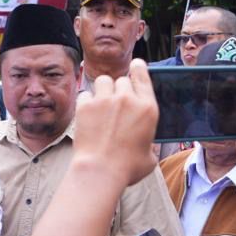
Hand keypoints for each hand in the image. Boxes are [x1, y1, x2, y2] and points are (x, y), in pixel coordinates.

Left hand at [73, 60, 158, 185]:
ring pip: (103, 81)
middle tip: (115, 103)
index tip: (135, 65)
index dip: (138, 68)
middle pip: (121, 80)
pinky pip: (85, 94)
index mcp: (147, 108)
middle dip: (119, 89)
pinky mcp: (85, 106)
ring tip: (101, 103)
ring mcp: (105, 100)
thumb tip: (147, 144)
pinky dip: (87, 102)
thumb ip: (149, 143)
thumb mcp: (150, 157)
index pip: (142, 76)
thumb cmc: (127, 168)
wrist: (99, 171)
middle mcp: (127, 99)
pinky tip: (88, 113)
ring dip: (103, 89)